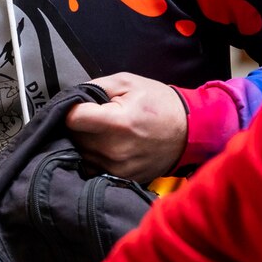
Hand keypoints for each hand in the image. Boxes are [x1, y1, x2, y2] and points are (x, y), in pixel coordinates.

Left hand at [65, 73, 186, 182]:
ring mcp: (117, 168)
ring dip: (86, 142)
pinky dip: (95, 156)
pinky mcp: (121, 178)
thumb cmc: (160, 104)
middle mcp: (113, 150)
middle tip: (96, 117)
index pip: (71, 119)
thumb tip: (72, 98)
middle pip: (74, 137)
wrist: (190, 132)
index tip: (79, 106)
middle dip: (80, 125)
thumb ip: (95, 87)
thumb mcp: (128, 83)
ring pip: (82, 153)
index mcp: (116, 123)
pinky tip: (109, 145)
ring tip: (105, 131)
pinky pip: (93, 166)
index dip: (71, 109)